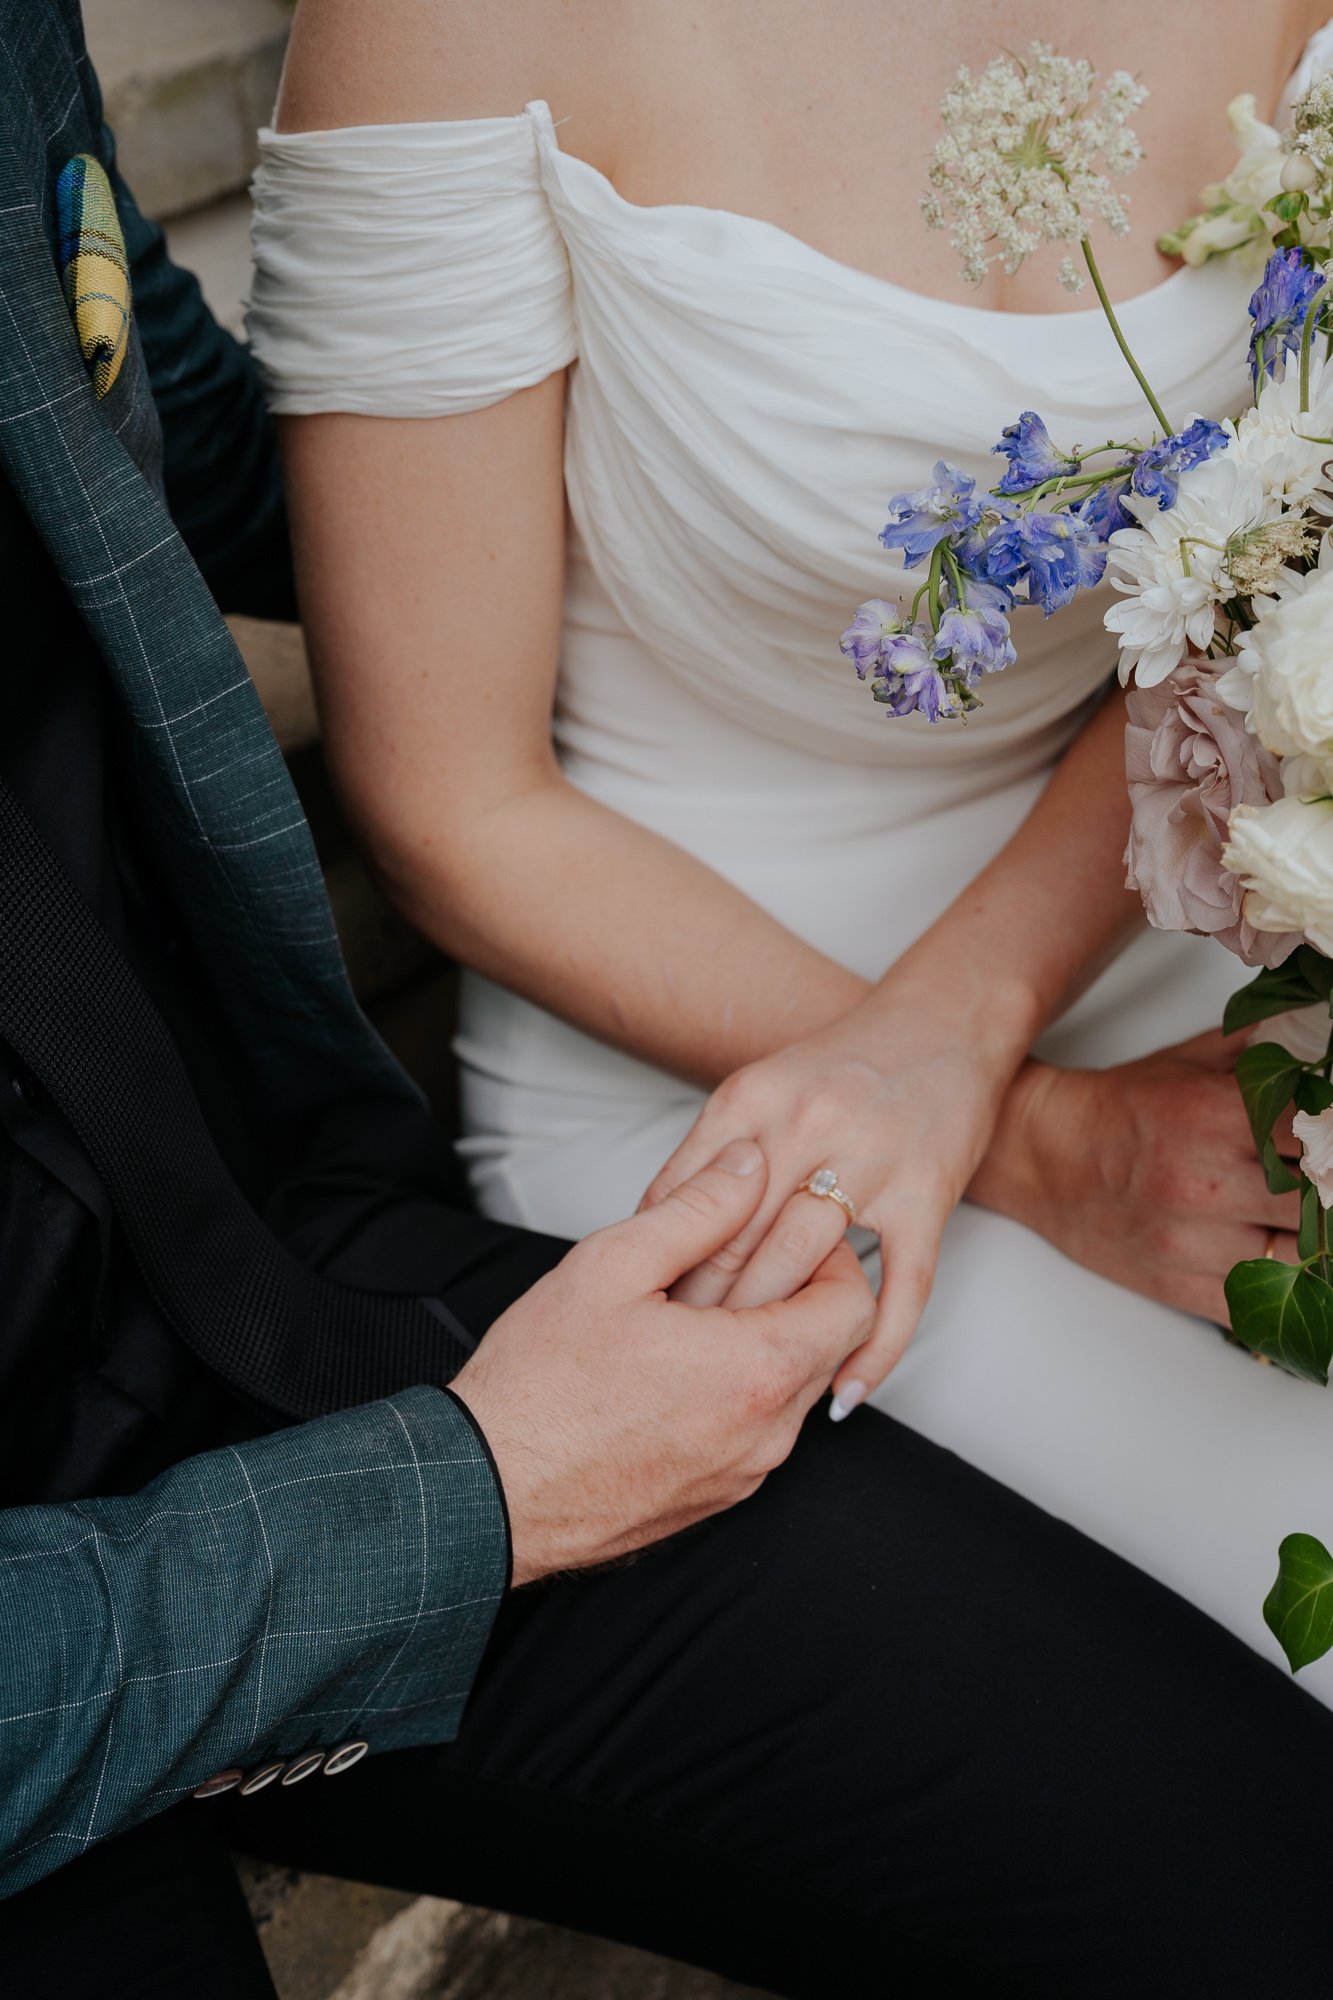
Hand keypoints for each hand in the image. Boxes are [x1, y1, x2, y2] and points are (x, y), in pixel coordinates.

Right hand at [450, 1140, 873, 1585]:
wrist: (489, 1493)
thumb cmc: (540, 1384)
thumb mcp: (611, 1266)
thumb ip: (696, 1207)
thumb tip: (751, 1163)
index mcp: (756, 1372)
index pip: (856, 1306)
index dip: (834, 1258)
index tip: (788, 1233)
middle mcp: (768, 1434)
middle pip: (832, 1350)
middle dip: (800, 1297)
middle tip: (738, 1262)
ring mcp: (744, 1474)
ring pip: (793, 1393)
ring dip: (765, 1345)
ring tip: (695, 1314)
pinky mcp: (716, 1498)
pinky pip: (756, 1432)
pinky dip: (737, 1392)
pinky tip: (675, 1369)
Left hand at [640, 967, 1033, 1412]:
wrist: (946, 1020)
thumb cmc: (843, 1064)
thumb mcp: (761, 1087)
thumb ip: (709, 1153)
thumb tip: (652, 1229)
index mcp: (753, 1098)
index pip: (683, 1199)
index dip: (657, 1266)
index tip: (640, 1317)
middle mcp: (807, 1124)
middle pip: (732, 1238)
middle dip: (697, 1312)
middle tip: (669, 1370)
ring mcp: (873, 1160)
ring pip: (802, 1266)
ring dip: (768, 1333)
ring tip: (739, 1383)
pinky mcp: (928, 1195)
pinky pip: (901, 1290)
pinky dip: (872, 1349)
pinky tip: (843, 1393)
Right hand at [969, 1027, 1300, 1323]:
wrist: (1043, 1157)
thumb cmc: (1120, 1111)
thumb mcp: (1192, 1060)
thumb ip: (1263, 1047)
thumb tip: (1322, 1039)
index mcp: (1211, 1115)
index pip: (1319, 1133)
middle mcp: (1203, 1181)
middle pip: (1320, 1201)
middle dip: (1331, 1192)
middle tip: (1328, 1186)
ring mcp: (1192, 1242)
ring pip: (1303, 1258)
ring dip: (1319, 1243)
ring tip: (1317, 1225)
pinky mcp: (1181, 1287)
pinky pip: (1262, 1308)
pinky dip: (1292, 1294)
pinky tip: (1301, 1272)